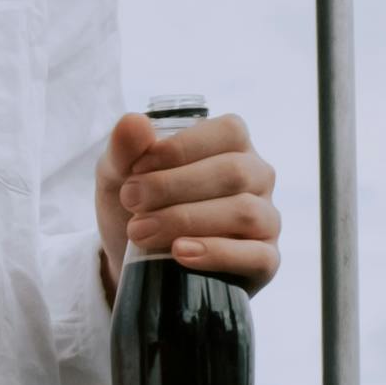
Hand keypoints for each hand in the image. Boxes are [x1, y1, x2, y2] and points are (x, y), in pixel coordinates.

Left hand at [101, 110, 281, 290]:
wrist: (133, 261)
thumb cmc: (137, 206)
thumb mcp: (119, 175)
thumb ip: (124, 149)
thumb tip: (134, 122)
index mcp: (233, 145)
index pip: (228, 131)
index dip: (182, 147)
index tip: (136, 168)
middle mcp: (257, 177)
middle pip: (233, 172)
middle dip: (174, 186)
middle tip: (130, 201)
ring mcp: (266, 220)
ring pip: (244, 212)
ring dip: (187, 220)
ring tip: (141, 232)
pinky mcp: (265, 260)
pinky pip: (256, 256)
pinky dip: (217, 253)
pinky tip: (180, 252)